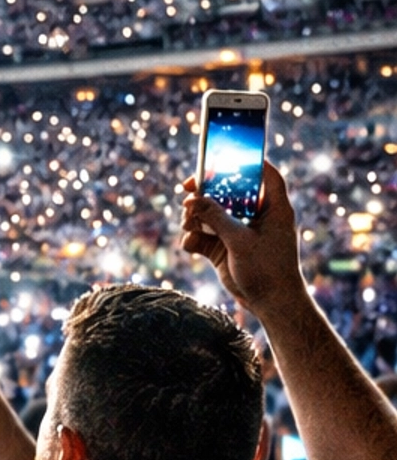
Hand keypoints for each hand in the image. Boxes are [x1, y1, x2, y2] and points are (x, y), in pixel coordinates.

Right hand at [178, 160, 303, 319]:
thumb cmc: (268, 270)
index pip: (265, 174)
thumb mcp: (240, 240)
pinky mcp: (225, 249)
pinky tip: (191, 244)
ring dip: (195, 217)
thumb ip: (216, 217)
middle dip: (207, 192)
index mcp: (273, 208)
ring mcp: (239, 232)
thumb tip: (192, 199)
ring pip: (212, 213)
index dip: (248, 161)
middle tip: (187, 190)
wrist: (271, 304)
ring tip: (187, 223)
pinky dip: (194, 237)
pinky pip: (204, 235)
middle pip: (229, 191)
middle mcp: (256, 216)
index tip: (225, 154)